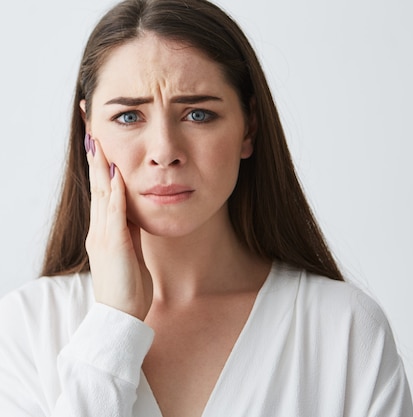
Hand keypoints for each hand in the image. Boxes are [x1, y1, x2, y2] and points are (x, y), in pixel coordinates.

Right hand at [84, 134, 152, 319]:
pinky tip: (117, 174)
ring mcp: (104, 237)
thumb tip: (134, 210)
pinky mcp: (114, 245)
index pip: (102, 193)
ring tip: (99, 142)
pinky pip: (115, 213)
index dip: (100, 168)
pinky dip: (117, 192)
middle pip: (97, 187)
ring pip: (103, 195)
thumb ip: (129, 230)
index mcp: (104, 232)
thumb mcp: (130, 252)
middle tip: (92, 132)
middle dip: (95, 159)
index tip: (99, 145)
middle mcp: (100, 230)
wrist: (120, 316)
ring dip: (101, 167)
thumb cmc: (127, 288)